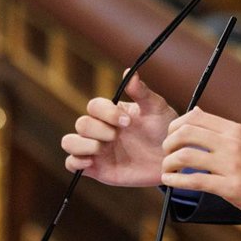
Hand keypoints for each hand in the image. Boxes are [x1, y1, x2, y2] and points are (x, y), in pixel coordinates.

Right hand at [61, 72, 175, 186]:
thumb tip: (130, 72)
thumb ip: (142, 92)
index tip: (127, 122)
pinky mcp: (96, 168)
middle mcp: (100, 129)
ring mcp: (96, 149)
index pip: (94, 106)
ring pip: (69, 142)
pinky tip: (92, 161)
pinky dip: (76, 162)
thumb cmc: (163, 130)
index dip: (106, 113)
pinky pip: (71, 164)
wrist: (171, 158)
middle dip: (98, 130)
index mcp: (111, 113)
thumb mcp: (156, 109)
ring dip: (82, 144)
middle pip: (81, 124)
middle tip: (117, 136)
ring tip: (102, 148)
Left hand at [161, 108, 240, 224]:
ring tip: (167, 170)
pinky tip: (170, 183)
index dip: (175, 126)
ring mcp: (232, 165)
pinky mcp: (232, 187)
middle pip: (186, 133)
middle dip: (168, 144)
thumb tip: (198, 113)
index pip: (195, 117)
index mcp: (235, 130)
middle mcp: (232, 143)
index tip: (171, 138)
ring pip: (186, 156)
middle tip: (166, 154)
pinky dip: (176, 181)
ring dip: (169, 163)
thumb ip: (224, 130)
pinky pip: (196, 181)